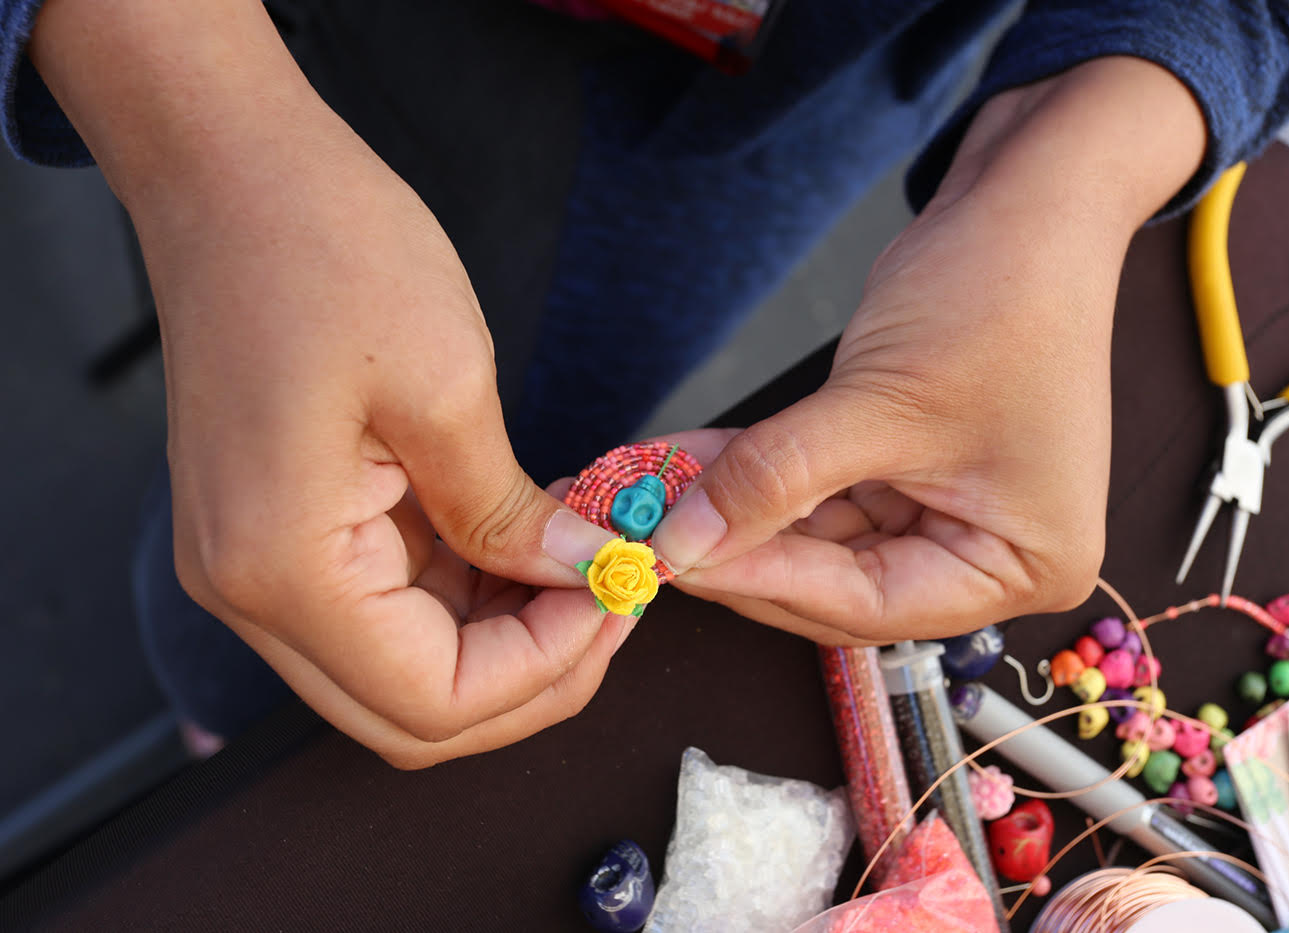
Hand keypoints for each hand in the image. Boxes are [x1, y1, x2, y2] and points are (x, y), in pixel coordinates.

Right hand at [33, 0, 620, 766]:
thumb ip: (513, 514)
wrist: (232, 173)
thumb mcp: (447, 384)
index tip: (621, 598)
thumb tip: (585, 578)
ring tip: (588, 569)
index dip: (545, 670)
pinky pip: (387, 607)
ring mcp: (260, 566)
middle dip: (529, 678)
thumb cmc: (327, 250)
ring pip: (402, 669)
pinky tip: (531, 545)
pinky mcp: (283, 532)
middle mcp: (252, 591)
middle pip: (410, 714)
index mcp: (282, 567)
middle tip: (615, 605)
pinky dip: (468, 597)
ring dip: (504, 640)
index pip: (432, 702)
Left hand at [651, 58, 1206, 642]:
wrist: (1031, 200)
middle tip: (652, 531)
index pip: (870, 603)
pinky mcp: (912, 470)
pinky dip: (762, 474)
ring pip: (820, 537)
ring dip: (739, 510)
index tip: (677, 561)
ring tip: (655, 488)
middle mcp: (991, 556)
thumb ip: (776, 478)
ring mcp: (950, 512)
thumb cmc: (998, 296)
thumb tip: (682, 540)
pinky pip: (823, 490)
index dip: (765, 582)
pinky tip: (693, 460)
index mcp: (1022, 565)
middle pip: (840, 583)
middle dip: (744, 550)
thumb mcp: (878, 401)